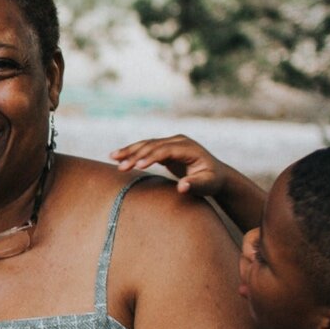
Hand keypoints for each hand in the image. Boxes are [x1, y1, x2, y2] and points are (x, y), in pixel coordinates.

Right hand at [111, 135, 229, 196]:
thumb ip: (195, 185)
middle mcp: (178, 141)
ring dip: (129, 151)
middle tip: (120, 167)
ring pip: (146, 144)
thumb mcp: (207, 185)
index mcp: (188, 148)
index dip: (151, 157)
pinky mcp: (165, 148)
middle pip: (152, 145)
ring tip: (112, 157)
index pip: (165, 150)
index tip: (138, 166)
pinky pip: (146, 148)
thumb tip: (182, 187)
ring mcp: (171, 143)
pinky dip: (132, 152)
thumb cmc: (212, 181)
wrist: (216, 175)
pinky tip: (119, 156)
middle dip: (135, 155)